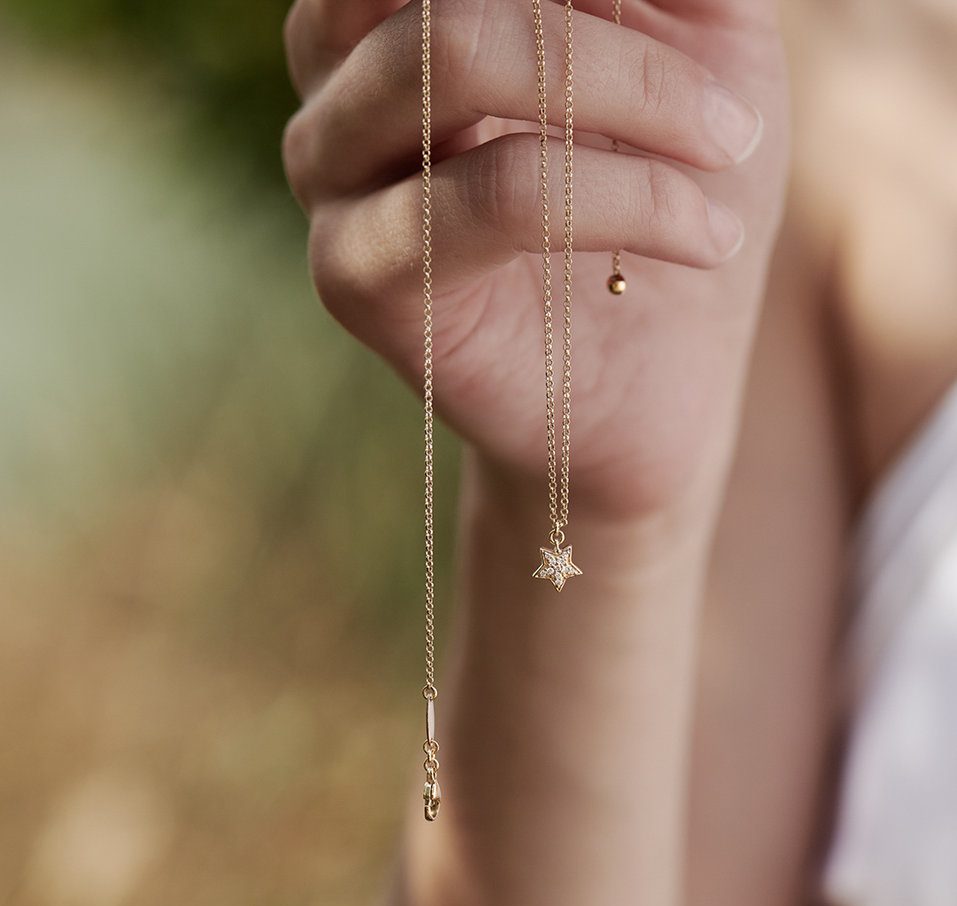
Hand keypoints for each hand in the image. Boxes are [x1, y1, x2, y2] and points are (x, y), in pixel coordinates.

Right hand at [283, 0, 788, 523]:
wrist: (649, 381)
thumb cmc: (670, 204)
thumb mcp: (700, 47)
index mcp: (405, 11)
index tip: (678, 15)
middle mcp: (343, 78)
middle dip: (606, 27)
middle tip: (727, 103)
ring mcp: (332, 177)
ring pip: (449, 52)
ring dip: (628, 94)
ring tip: (726, 152)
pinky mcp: (355, 277)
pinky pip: (493, 189)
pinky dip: (624, 198)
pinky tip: (704, 236)